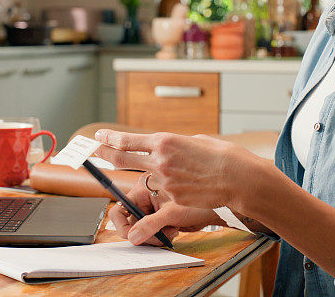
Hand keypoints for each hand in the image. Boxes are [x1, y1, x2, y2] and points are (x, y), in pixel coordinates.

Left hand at [94, 129, 259, 210]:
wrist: (238, 178)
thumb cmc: (222, 155)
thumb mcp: (195, 140)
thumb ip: (175, 146)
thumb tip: (166, 150)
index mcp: (164, 141)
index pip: (127, 140)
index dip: (109, 139)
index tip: (100, 137)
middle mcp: (160, 161)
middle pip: (123, 158)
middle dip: (106, 154)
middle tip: (97, 151)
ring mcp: (165, 181)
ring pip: (147, 178)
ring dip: (151, 174)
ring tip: (169, 171)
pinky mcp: (173, 198)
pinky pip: (163, 193)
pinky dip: (168, 188)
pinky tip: (180, 184)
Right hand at [108, 172, 219, 245]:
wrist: (218, 203)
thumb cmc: (199, 198)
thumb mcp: (172, 213)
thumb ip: (151, 225)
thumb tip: (132, 237)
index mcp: (142, 188)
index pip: (120, 208)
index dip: (122, 225)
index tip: (132, 237)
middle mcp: (145, 197)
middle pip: (130, 222)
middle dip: (141, 232)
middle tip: (156, 237)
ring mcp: (153, 207)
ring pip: (141, 229)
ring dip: (153, 235)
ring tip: (171, 230)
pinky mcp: (161, 216)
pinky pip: (152, 231)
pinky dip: (161, 235)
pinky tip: (175, 229)